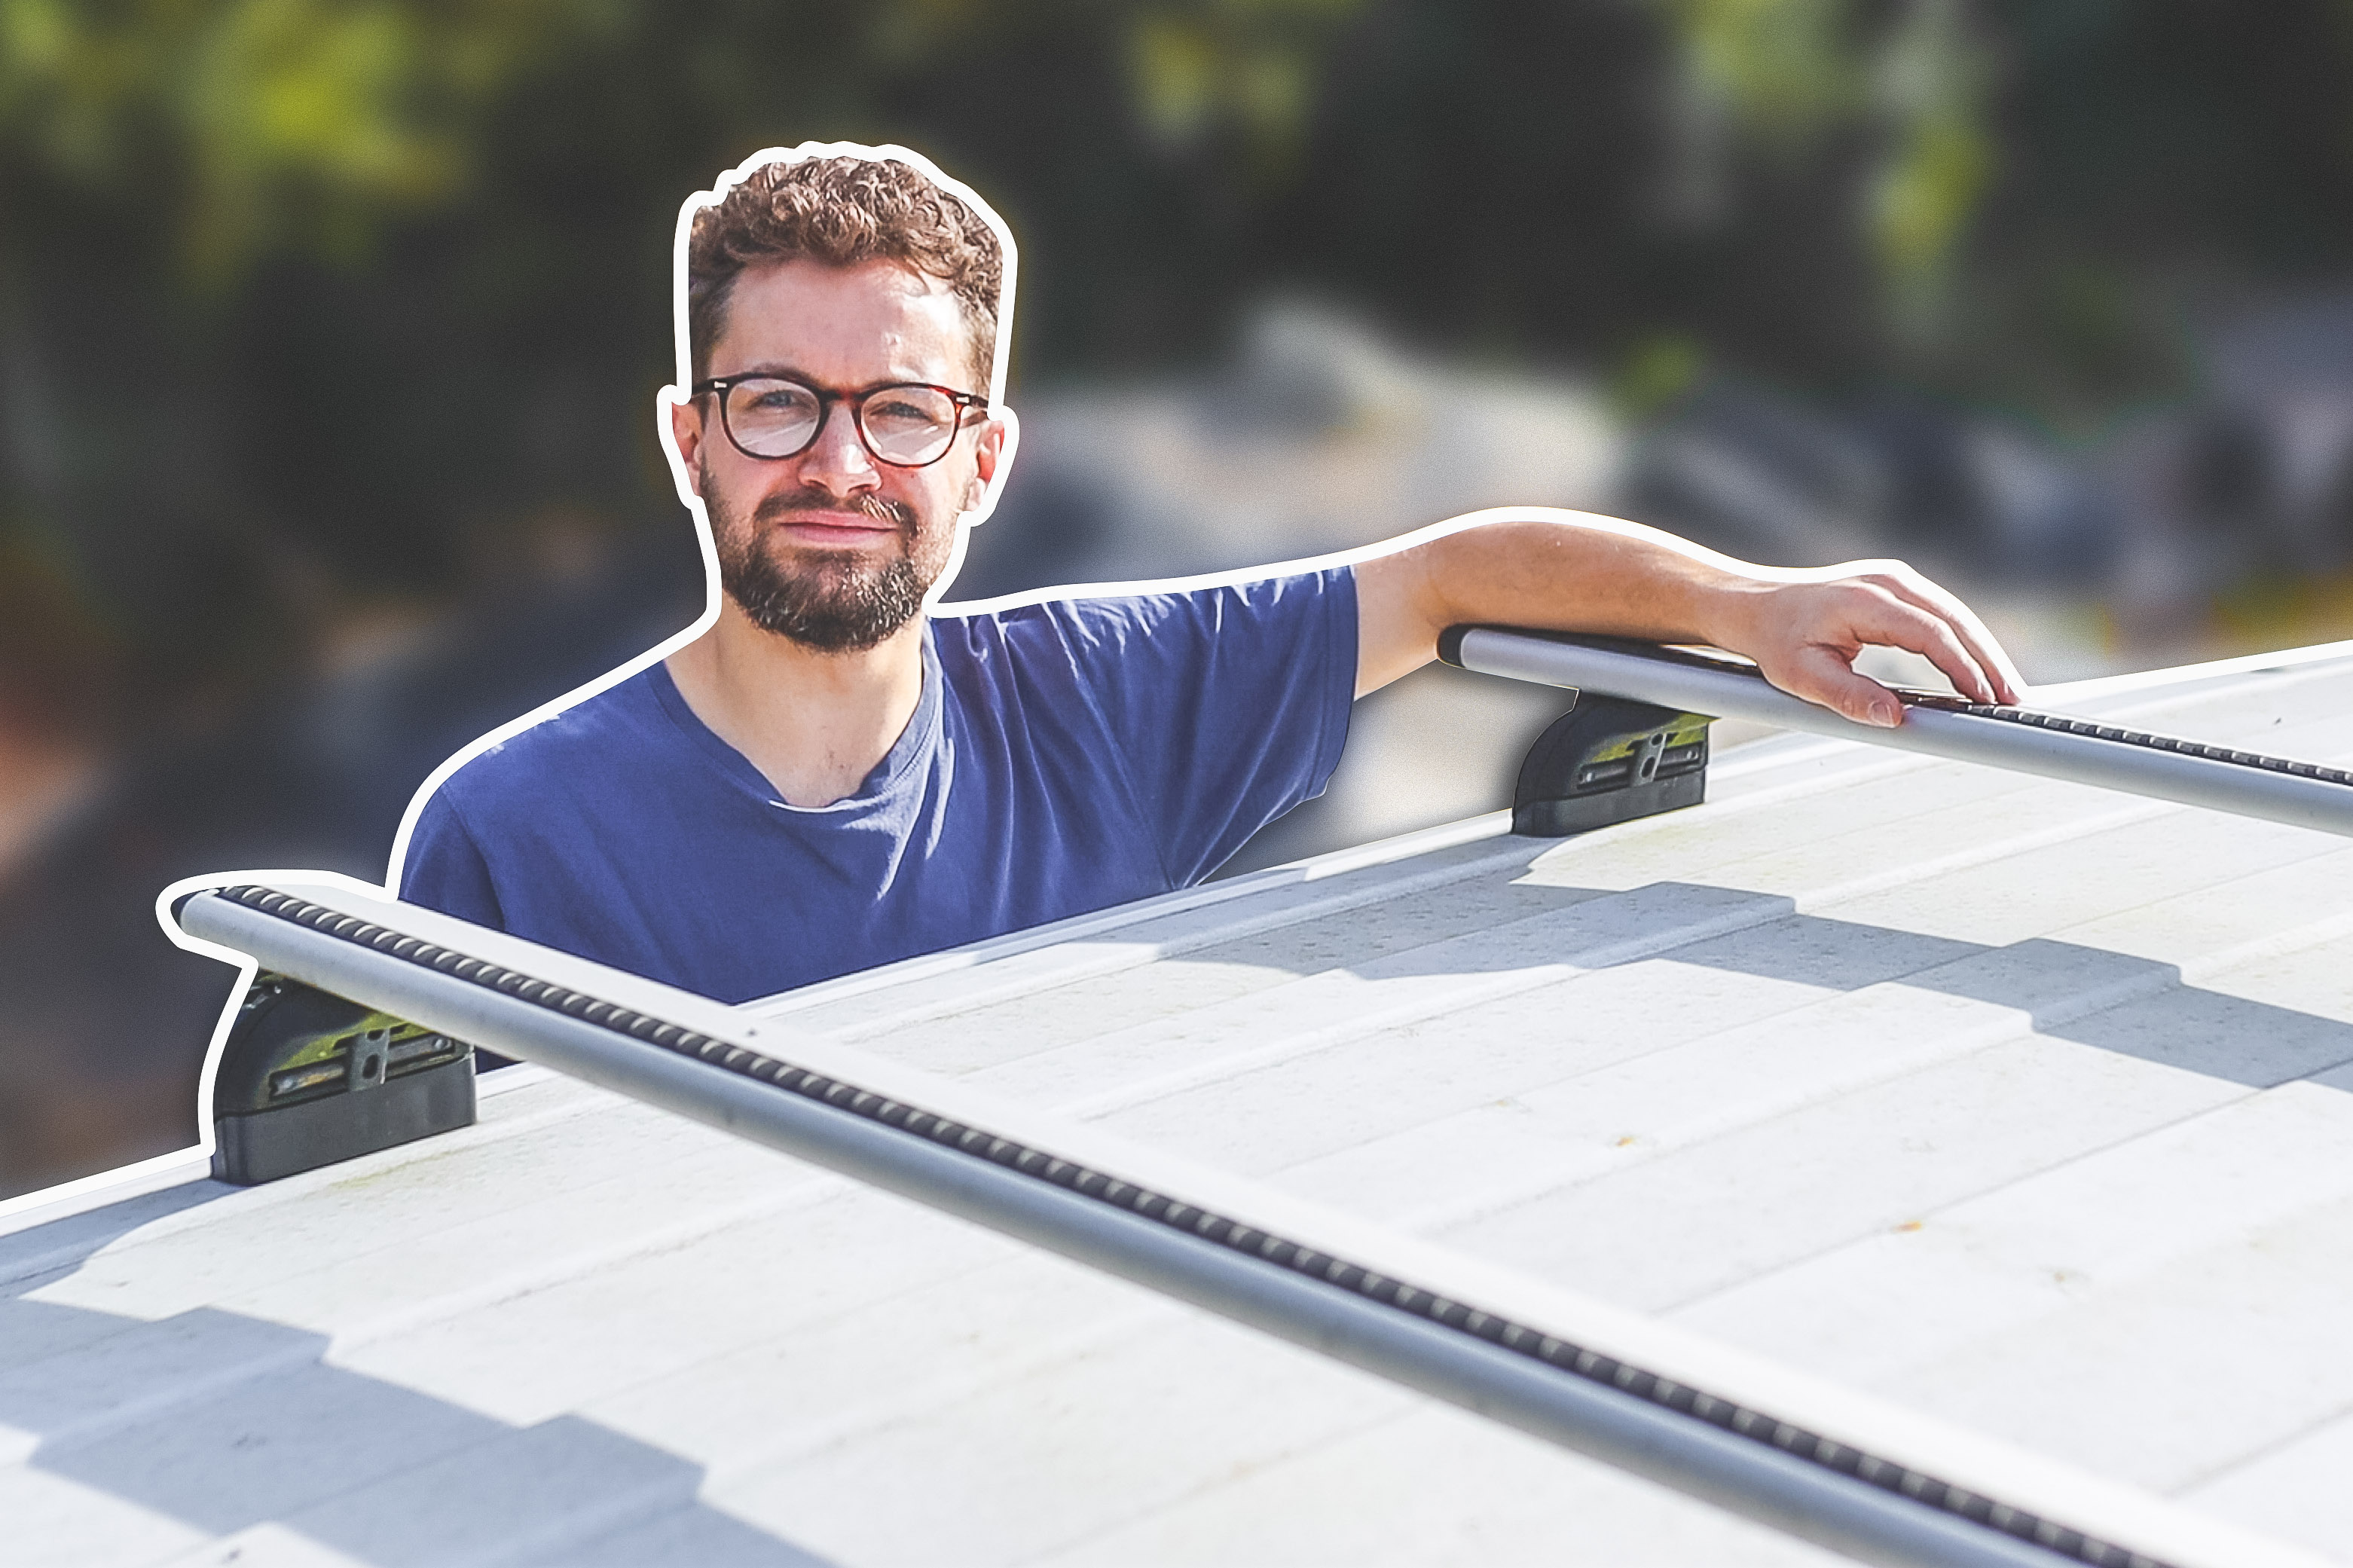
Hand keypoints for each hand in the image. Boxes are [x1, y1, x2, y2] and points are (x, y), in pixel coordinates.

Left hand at [1708, 561, 2021, 726]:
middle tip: (2012, 699)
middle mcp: (1888, 582)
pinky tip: (1977, 668)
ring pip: (1954, 615)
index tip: (1985, 698)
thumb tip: (1894, 717)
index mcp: (1867, 600)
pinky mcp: (1896, 589)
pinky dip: (1963, 641)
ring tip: (2004, 690)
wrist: (1753, 605)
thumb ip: (1849, 696)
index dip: (1964, 668)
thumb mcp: (1801, 675)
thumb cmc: (1774, 638)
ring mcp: (1895, 581)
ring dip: (1982, 651)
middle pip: (1956, 620)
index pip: (1932, 634)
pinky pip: (1940, 614)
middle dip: (1989, 661)